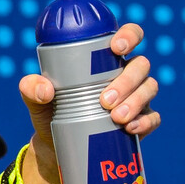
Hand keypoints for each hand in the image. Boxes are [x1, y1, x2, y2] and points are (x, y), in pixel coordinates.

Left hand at [16, 22, 158, 183]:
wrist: (58, 147)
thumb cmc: (51, 113)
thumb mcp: (36, 100)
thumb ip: (31, 88)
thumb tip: (45, 89)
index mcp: (105, 60)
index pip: (129, 36)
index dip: (129, 36)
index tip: (116, 48)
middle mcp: (126, 74)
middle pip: (141, 65)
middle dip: (127, 80)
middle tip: (105, 100)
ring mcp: (138, 97)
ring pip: (149, 88)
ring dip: (136, 101)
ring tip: (116, 118)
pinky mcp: (143, 120)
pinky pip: (153, 117)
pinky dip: (144, 122)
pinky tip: (129, 128)